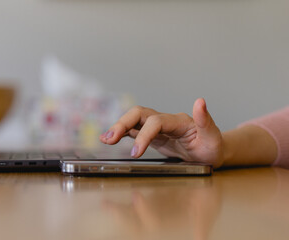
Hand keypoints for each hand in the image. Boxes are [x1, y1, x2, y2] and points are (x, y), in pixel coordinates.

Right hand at [100, 98, 223, 167]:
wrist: (210, 152)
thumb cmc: (213, 147)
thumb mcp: (213, 138)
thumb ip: (206, 121)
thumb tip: (200, 101)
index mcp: (179, 121)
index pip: (156, 122)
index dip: (144, 135)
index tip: (136, 152)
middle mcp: (165, 121)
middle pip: (139, 114)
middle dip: (123, 123)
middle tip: (109, 139)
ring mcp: (158, 127)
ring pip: (134, 120)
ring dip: (118, 127)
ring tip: (105, 138)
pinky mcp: (153, 135)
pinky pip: (134, 130)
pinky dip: (122, 133)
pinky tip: (111, 138)